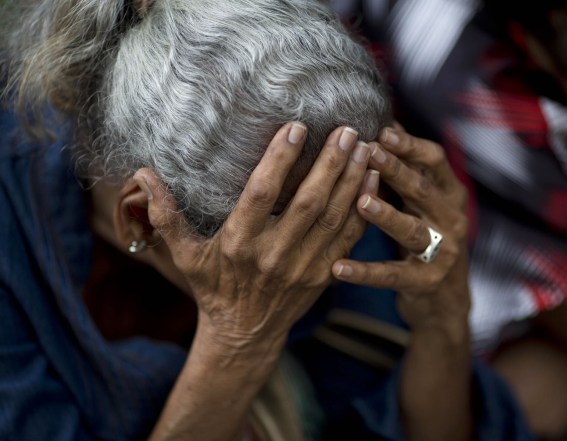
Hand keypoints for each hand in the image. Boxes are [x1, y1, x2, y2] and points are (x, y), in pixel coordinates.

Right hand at [134, 122, 373, 356]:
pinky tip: (373, 178)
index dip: (279, 160)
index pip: (261, 194)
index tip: (296, 127)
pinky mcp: (323, 274)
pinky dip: (364, 208)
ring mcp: (303, 266)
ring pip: (334, 216)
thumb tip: (142, 174)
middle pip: (307, 202)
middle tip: (346, 128)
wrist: (245, 334)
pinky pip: (349, 238)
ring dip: (352, 179)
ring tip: (364, 144)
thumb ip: (166, 215)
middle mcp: (274, 254)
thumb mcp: (185, 255)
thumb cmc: (213, 288)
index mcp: (239, 243)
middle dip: (330, 163)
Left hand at [332, 124, 469, 331]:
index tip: (383, 130)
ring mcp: (442, 252)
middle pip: (423, 190)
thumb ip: (405, 169)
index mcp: (448, 193)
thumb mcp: (420, 201)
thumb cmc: (424, 236)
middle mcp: (451, 219)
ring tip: (360, 202)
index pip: (434, 161)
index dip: (410, 145)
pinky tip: (338, 267)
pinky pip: (392, 275)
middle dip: (396, 170)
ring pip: (412, 230)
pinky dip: (365, 272)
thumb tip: (383, 123)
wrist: (446, 299)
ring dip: (386, 214)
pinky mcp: (426, 282)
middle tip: (368, 153)